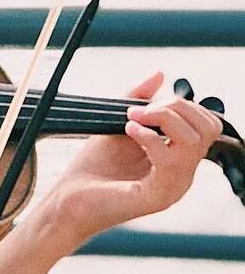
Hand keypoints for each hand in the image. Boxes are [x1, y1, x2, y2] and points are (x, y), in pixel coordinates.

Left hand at [51, 71, 222, 243]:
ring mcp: (172, 188)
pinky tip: (129, 132)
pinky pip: (171, 162)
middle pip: (205, 129)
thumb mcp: (119, 125)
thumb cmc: (92, 169)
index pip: (206, 125)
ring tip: (131, 121)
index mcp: (179, 159)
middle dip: (174, 108)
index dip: (182, 106)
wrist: (67, 199)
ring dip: (160, 120)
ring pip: (192, 142)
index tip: (145, 105)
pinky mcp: (157, 197)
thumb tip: (160, 74)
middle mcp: (182, 174)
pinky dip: (149, 139)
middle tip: (139, 111)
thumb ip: (139, 101)